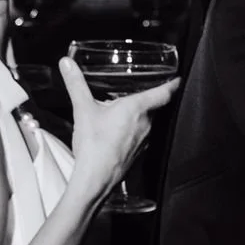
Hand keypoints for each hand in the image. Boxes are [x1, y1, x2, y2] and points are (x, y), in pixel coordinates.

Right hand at [59, 55, 179, 207]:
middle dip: (146, 99)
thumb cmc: (94, 146)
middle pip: (153, 107)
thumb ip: (76, 84)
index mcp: (137, 109)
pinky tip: (116, 133)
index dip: (172, 84)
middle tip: (139, 91)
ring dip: (137, 116)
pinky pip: (138, 137)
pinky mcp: (136, 154)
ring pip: (145, 123)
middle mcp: (145, 124)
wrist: (95, 179)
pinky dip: (131, 131)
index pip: (163, 93)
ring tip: (123, 111)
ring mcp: (142, 141)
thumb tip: (67, 64)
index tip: (177, 79)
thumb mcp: (83, 109)